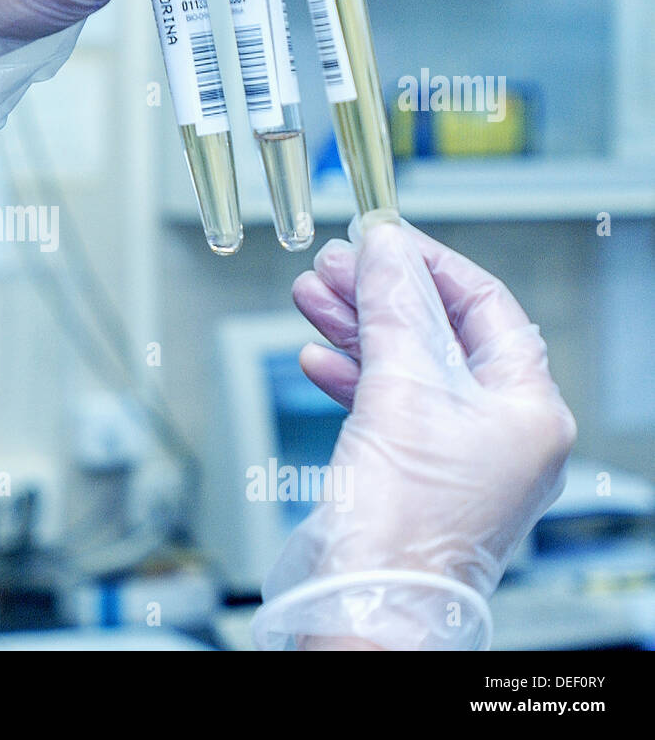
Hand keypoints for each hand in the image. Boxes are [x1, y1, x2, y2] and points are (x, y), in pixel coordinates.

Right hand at [253, 219, 576, 649]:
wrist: (364, 601)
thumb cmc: (404, 522)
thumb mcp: (401, 390)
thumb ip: (394, 310)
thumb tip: (385, 247)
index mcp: (527, 410)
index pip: (487, 308)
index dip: (432, 265)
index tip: (385, 238)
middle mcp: (501, 431)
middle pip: (440, 335)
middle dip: (382, 295)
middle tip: (335, 264)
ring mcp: (457, 454)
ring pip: (407, 367)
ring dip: (357, 329)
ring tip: (311, 296)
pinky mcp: (413, 473)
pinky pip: (386, 406)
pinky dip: (350, 376)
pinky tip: (316, 357)